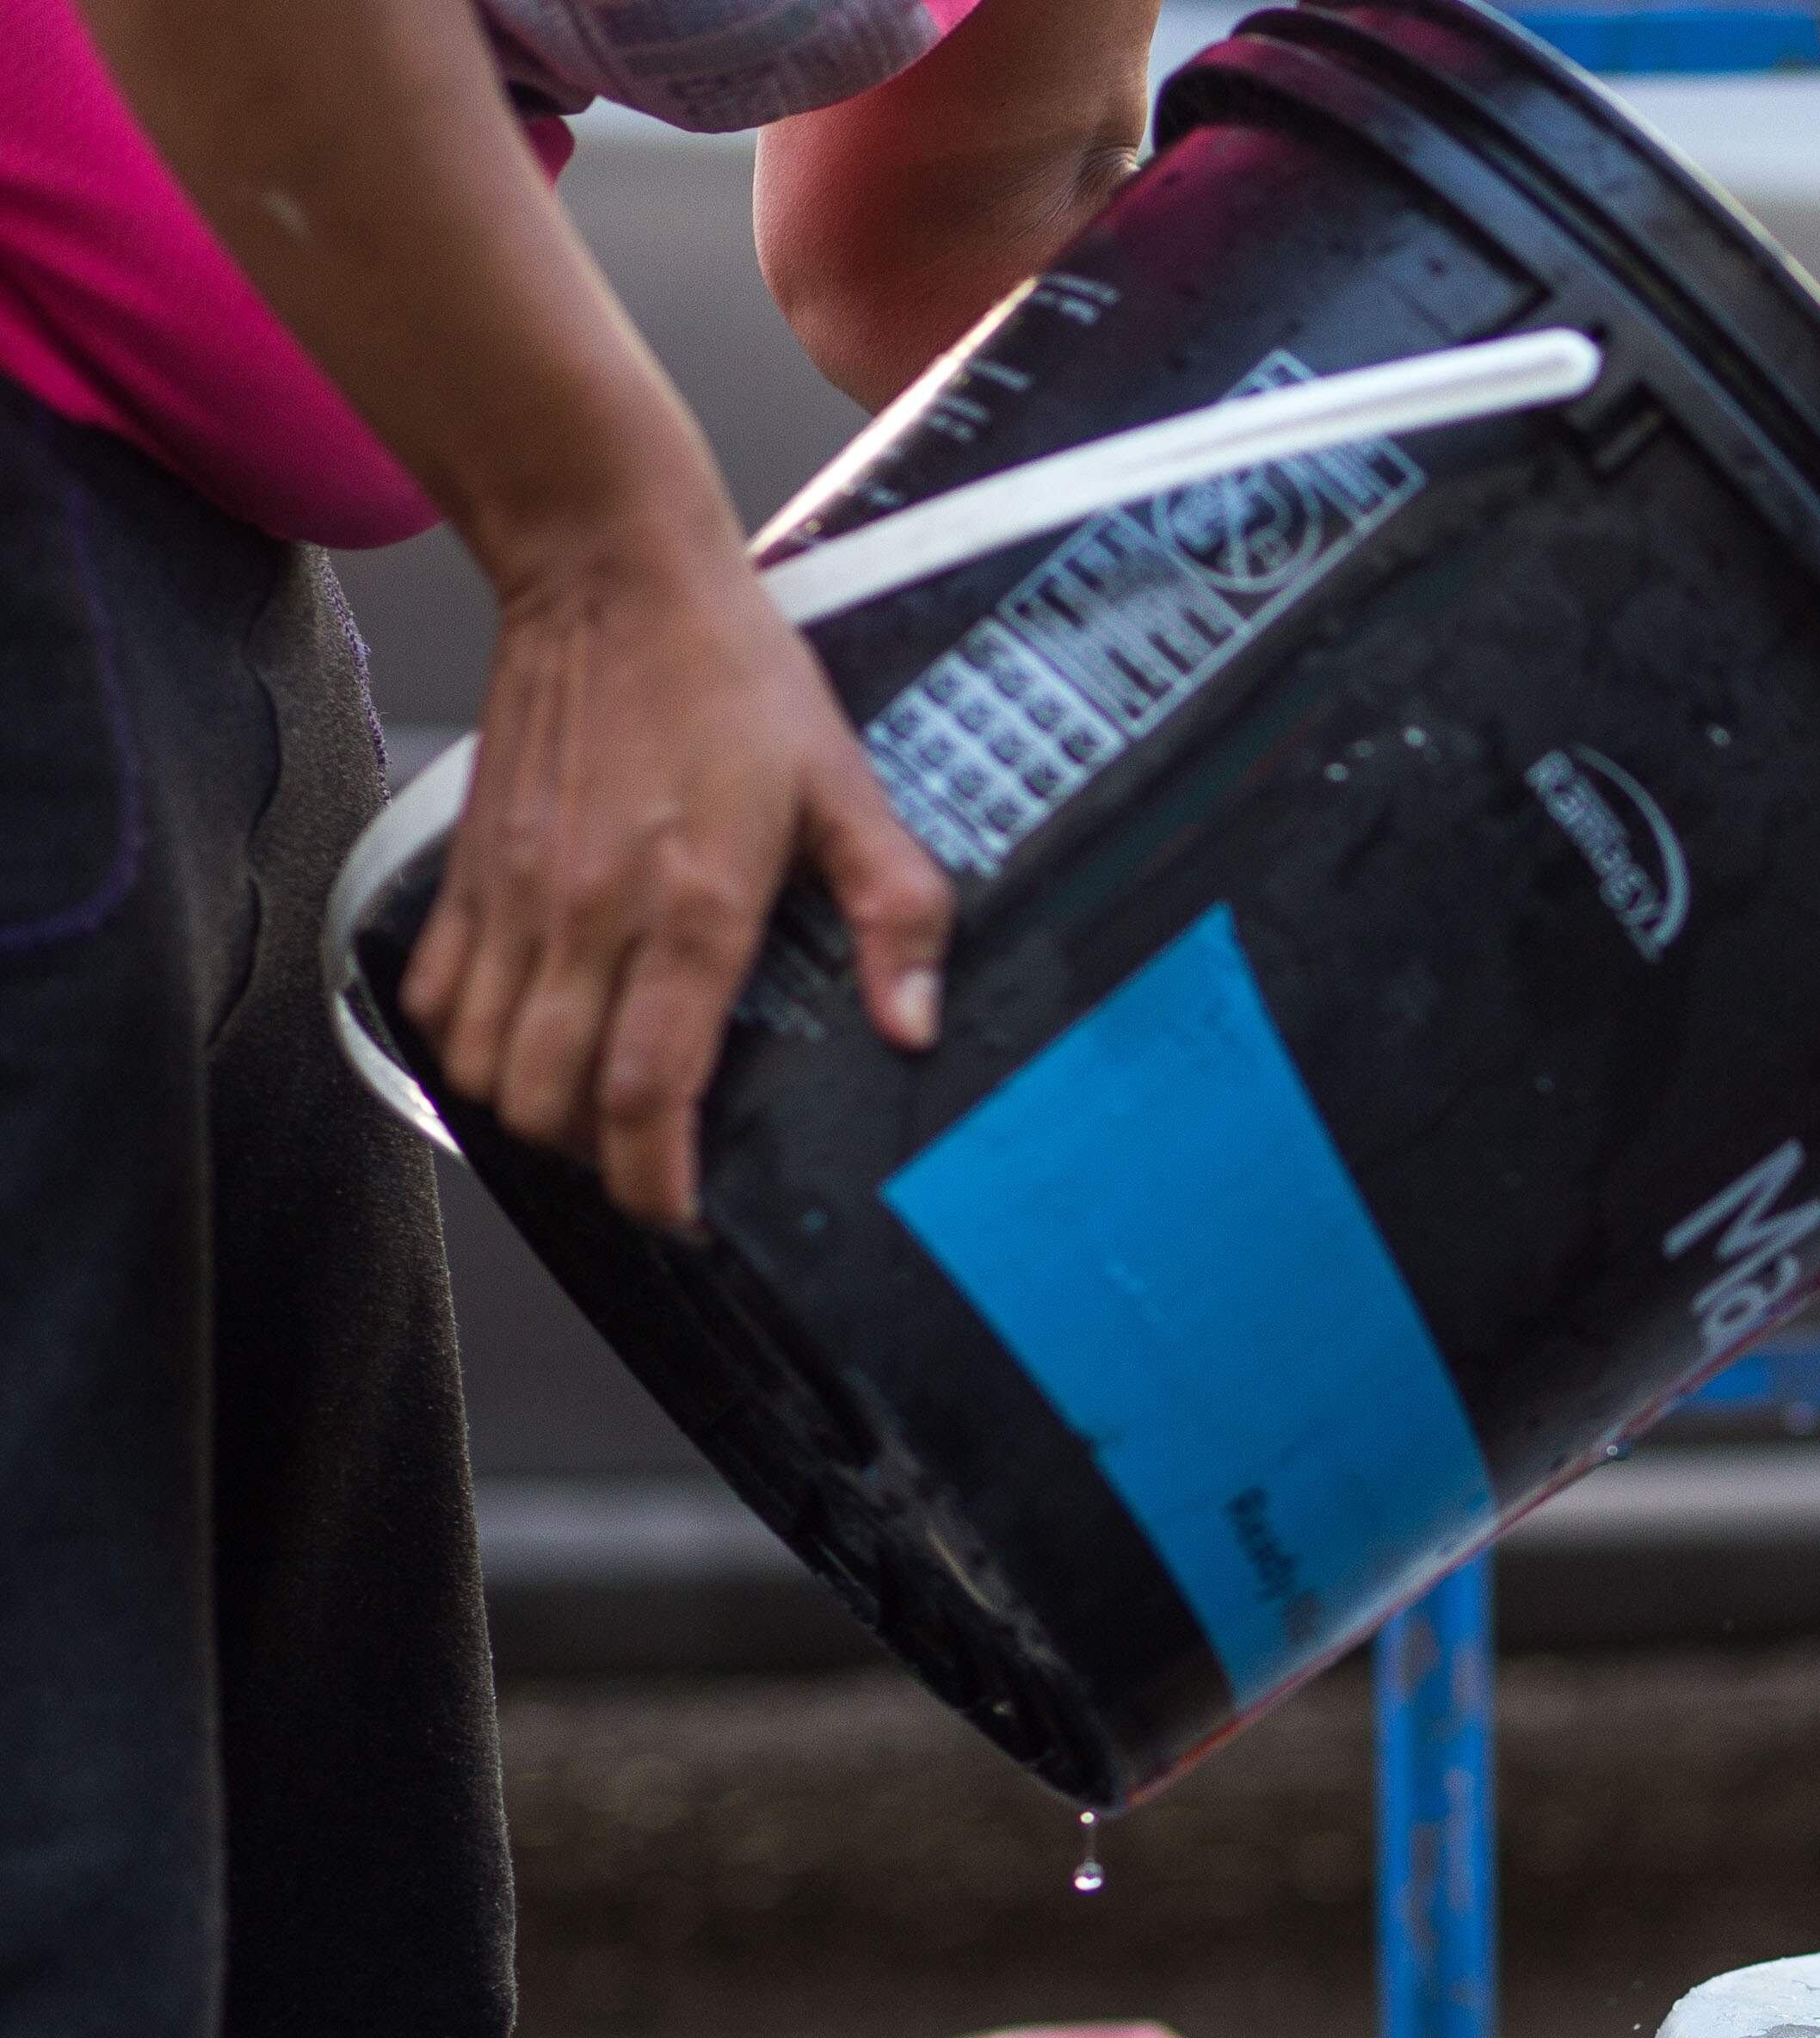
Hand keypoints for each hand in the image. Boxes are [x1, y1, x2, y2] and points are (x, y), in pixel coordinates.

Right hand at [402, 504, 950, 1228]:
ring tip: (591, 1114)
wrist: (612, 575)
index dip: (660, 1181)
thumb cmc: (732, 676)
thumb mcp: (851, 792)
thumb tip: (915, 1021)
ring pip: (485, 1067)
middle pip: (551, 1103)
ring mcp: (517, 894)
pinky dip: (467, 1048)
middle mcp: (589, 913)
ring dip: (531, 1113)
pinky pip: (435, 998)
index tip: (689, 1212)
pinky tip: (524, 1045)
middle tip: (653, 1161)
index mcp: (691, 905)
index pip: (648, 1092)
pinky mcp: (467, 870)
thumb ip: (898, 913)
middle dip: (600, 1163)